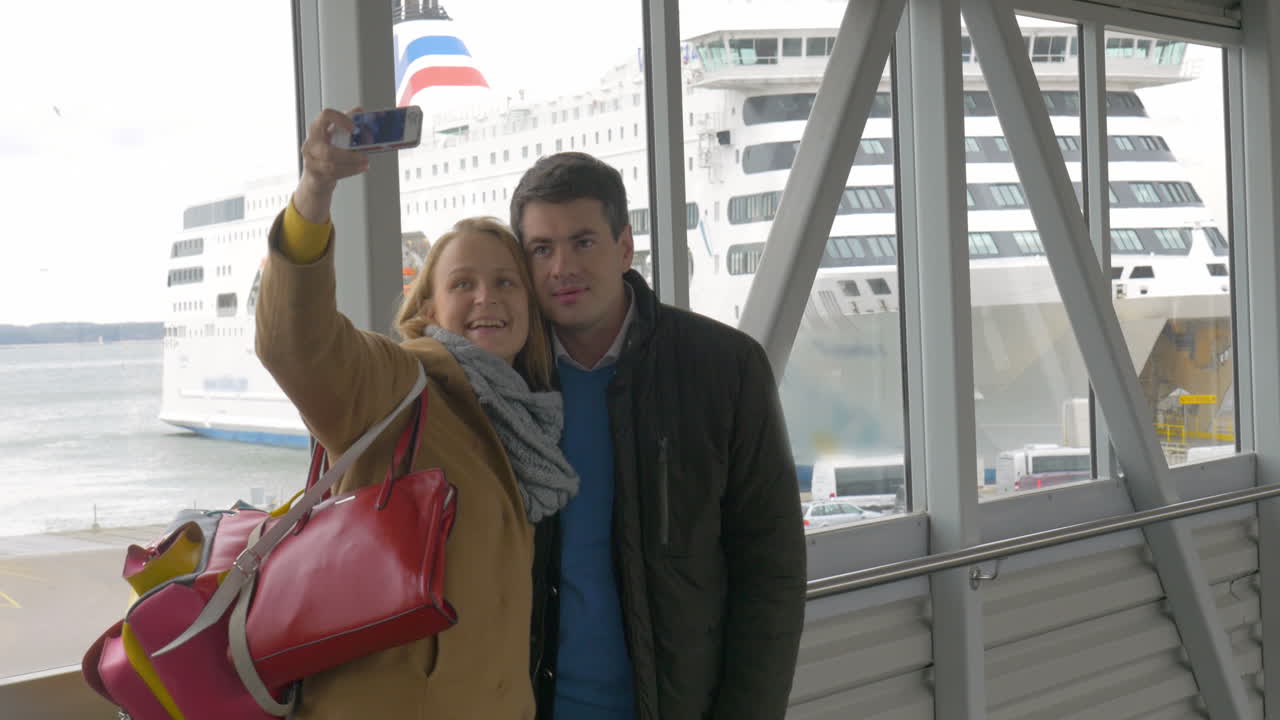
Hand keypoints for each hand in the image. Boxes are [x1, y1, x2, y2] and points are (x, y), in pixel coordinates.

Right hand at [293, 108, 370, 223]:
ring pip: (331, 165)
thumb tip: (359, 110)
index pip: (324, 116)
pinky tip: (360, 168)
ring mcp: (311, 161)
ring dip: (352, 164)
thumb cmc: (326, 154)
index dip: (340, 120)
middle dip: (349, 156)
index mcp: (316, 129)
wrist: (315, 179)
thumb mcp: (335, 136)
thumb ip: (345, 123)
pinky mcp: (316, 175)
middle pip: (327, 151)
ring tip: (365, 162)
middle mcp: (311, 144)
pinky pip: (334, 174)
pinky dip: (350, 171)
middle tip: (364, 155)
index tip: (354, 128)